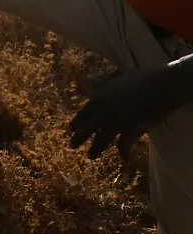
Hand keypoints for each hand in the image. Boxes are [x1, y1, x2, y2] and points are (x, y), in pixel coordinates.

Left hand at [69, 66, 189, 158]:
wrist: (162, 86)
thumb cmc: (142, 78)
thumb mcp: (117, 75)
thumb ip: (102, 80)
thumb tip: (87, 79)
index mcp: (100, 97)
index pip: (84, 113)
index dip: (77, 122)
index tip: (71, 129)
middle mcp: (105, 111)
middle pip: (87, 128)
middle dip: (77, 138)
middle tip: (71, 146)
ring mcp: (117, 121)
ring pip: (101, 139)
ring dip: (95, 149)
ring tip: (90, 156)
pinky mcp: (132, 130)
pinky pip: (124, 145)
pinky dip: (124, 152)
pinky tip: (125, 158)